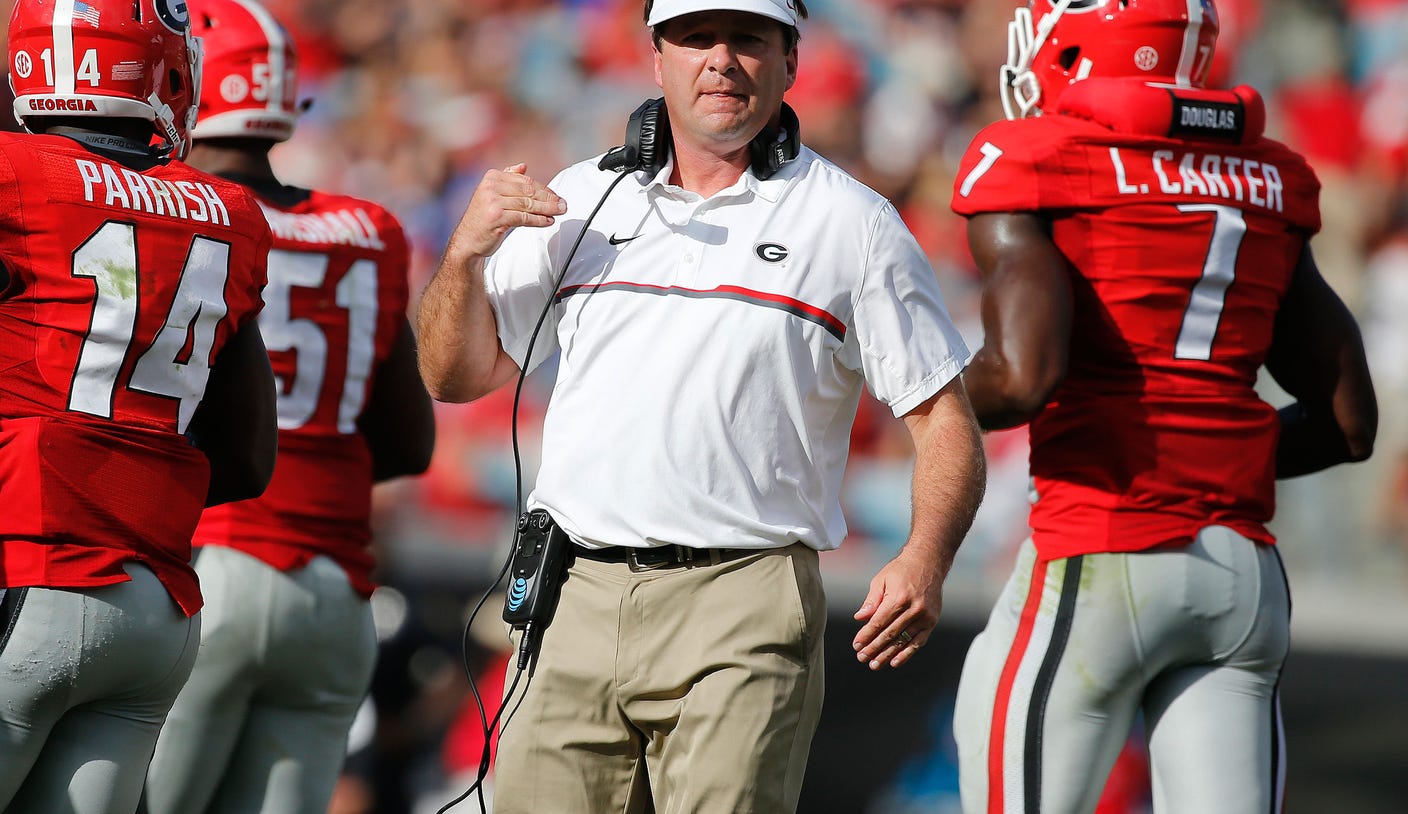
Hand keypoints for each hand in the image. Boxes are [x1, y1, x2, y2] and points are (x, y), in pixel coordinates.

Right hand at [446, 163, 565, 258]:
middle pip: (528, 191)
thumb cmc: (483, 219)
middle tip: (563, 205)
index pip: (525, 181)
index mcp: (492, 177)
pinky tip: (548, 221)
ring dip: (547, 209)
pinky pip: (524, 217)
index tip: (556, 196)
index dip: (544, 189)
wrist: (467, 241)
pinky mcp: (496, 217)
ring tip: (559, 212)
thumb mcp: (492, 195)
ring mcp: (492, 201)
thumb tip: (524, 166)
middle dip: (549, 198)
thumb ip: (508, 179)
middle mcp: (491, 187)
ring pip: (528, 204)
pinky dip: (538, 220)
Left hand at [851, 548, 943, 669]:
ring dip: (887, 654)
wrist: (928, 562)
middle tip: (862, 658)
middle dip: (874, 648)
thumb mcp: (881, 580)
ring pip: (903, 641)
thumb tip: (859, 618)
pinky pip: (918, 642)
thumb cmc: (900, 570)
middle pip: (890, 634)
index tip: (856, 646)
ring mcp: (925, 617)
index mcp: (898, 598)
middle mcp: (913, 609)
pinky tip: (894, 662)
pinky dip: (906, 654)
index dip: (866, 636)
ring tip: (874, 664)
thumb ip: (871, 601)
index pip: (878, 623)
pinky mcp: (932, 621)